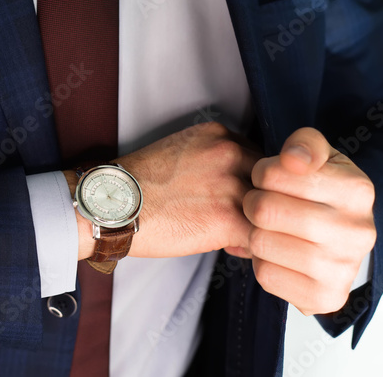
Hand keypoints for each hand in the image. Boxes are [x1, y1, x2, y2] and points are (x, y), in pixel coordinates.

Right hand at [67, 122, 261, 259]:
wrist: (115, 204)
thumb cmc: (140, 182)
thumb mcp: (181, 151)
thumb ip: (213, 159)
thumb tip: (235, 186)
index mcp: (220, 135)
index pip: (259, 158)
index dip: (252, 181)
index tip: (240, 196)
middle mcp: (231, 153)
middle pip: (268, 182)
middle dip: (258, 202)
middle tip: (241, 218)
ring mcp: (232, 185)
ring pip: (268, 210)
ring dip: (255, 225)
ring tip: (234, 235)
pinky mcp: (227, 218)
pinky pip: (259, 236)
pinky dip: (250, 246)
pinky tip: (229, 247)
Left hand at [234, 127, 375, 314]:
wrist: (338, 238)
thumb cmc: (321, 192)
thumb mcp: (318, 158)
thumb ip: (304, 144)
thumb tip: (292, 160)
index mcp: (357, 190)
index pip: (274, 174)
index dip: (261, 174)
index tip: (268, 179)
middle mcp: (356, 232)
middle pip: (264, 210)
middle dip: (252, 203)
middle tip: (260, 204)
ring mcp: (343, 269)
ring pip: (260, 243)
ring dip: (255, 233)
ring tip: (269, 228)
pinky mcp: (325, 298)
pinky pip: (265, 276)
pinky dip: (261, 262)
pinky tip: (277, 253)